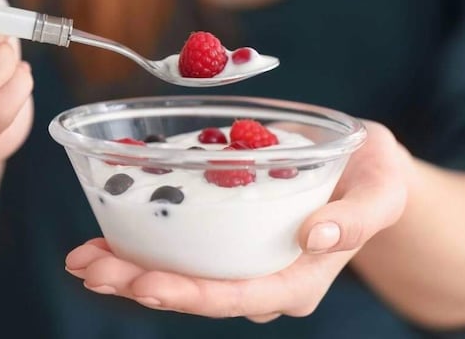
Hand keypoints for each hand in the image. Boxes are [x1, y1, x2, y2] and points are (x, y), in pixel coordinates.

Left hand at [65, 122, 409, 322]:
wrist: (364, 169)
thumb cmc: (376, 181)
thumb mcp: (381, 191)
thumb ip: (357, 217)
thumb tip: (317, 235)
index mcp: (299, 280)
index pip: (239, 296)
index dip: (190, 295)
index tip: (145, 286)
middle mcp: (264, 278)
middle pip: (197, 291)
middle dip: (139, 284)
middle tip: (89, 266)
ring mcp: (243, 260)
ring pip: (181, 273)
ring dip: (129, 267)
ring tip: (83, 255)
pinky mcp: (228, 237)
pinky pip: (183, 247)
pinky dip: (144, 241)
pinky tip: (108, 234)